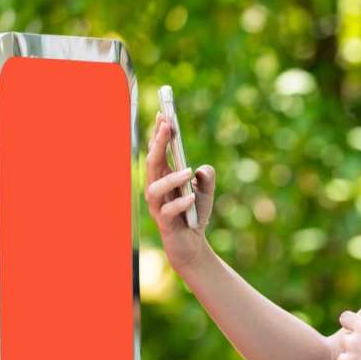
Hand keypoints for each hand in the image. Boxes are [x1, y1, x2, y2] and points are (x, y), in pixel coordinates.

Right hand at [144, 111, 215, 273]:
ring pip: (155, 188)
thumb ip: (207, 178)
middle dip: (158, 143)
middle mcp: (157, 189)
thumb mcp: (207, 193)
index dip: (160, 133)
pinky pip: (168, 212)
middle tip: (168, 126)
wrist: (192, 245)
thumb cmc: (194, 214)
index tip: (165, 114)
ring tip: (189, 171)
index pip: (159, 152)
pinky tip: (192, 197)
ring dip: (171, 178)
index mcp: (164, 178)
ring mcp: (158, 206)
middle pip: (153, 163)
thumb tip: (202, 168)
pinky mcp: (164, 223)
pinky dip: (180, 203)